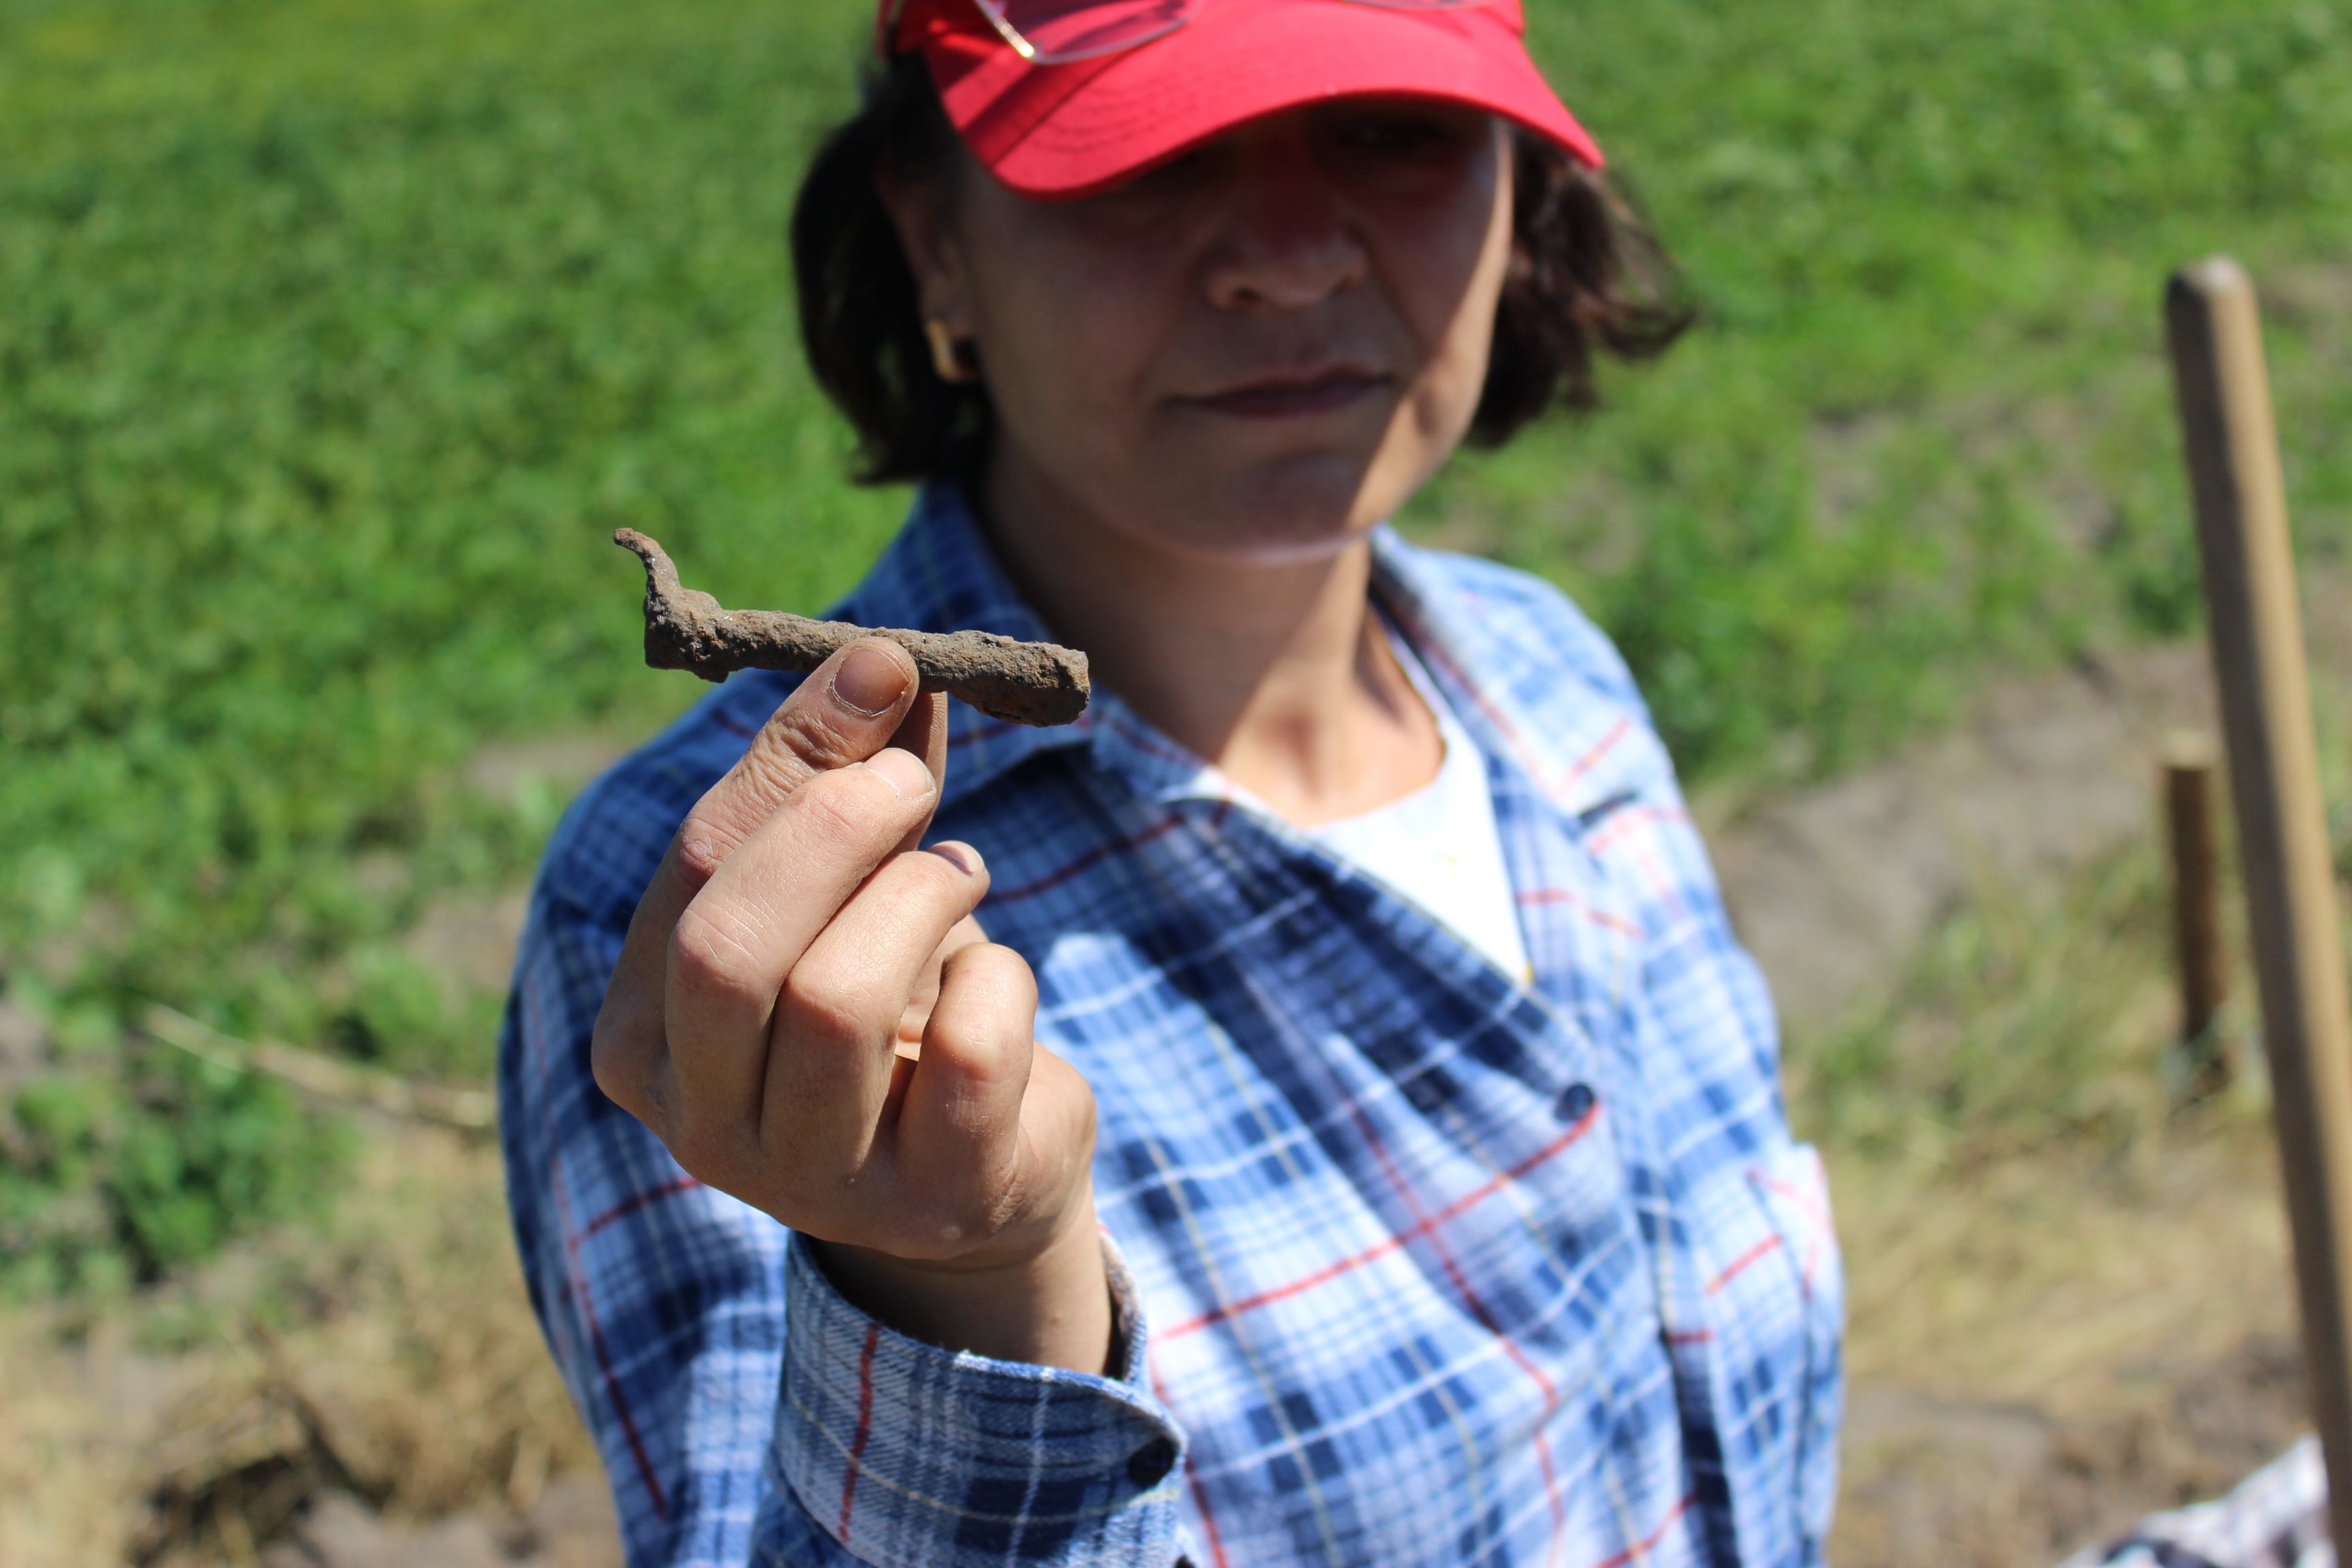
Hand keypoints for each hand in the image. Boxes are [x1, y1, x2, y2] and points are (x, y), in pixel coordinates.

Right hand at [590, 640, 1109, 1372]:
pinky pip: (966, 1054)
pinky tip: (1000, 977)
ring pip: (835, 1002)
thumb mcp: (854, 890)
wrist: (982, 1172)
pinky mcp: (931, 1202)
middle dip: (836, 828)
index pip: (692, 867)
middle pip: (730, 948)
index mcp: (642, 1034)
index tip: (877, 669)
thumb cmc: (897, 1006)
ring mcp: (811, 1181)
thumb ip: (853, 781)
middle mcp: (699, 1123)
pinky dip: (1002, 979)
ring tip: (962, 874)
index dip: (791, 754)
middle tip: (915, 778)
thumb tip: (880, 660)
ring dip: (922, 896)